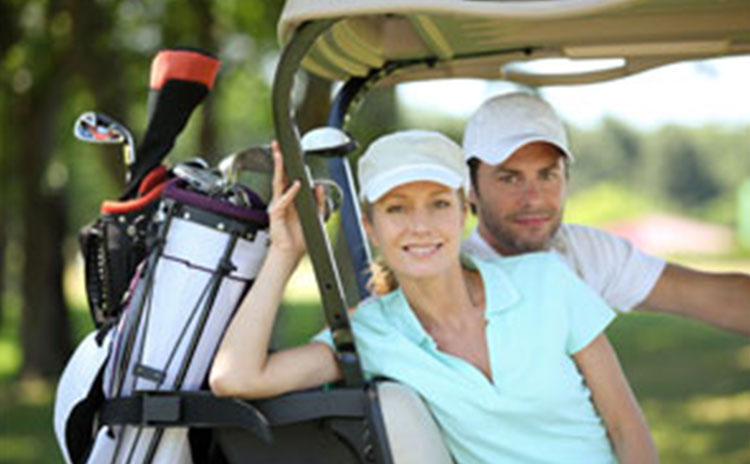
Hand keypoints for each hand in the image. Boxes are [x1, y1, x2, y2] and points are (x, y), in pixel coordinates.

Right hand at [267, 141, 324, 262]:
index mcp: (290, 200)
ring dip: (279, 169)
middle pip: (279, 176)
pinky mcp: (276, 214)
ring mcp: (278, 205)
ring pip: (277, 183)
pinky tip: (297, 186)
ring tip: (280, 156)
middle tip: (277, 146)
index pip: (288, 178)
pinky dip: (291, 192)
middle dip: (278, 160)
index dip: (288, 165)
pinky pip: (284, 200)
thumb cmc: (299, 238)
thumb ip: (319, 202)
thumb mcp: (316, 217)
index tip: (288, 153)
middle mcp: (282, 200)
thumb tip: (319, 187)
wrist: (290, 253)